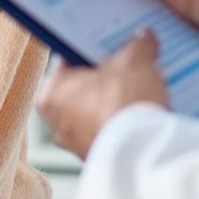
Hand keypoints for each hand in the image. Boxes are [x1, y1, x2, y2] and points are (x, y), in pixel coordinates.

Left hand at [36, 30, 172, 158]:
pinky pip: (113, 133)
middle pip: (86, 89)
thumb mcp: (135, 60)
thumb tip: (143, 39)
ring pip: (99, 113)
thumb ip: (138, 45)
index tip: (111, 42)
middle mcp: (58, 123)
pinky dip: (126, 124)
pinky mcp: (101, 160)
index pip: (69, 60)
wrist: (142, 151)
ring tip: (145, 88)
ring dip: (118, 102)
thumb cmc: (123, 103)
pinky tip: (147, 113)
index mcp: (52, 94)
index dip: (93, 48)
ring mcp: (79, 145)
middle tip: (132, 63)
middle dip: (109, 77)